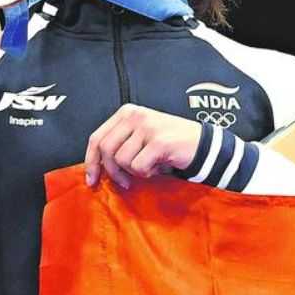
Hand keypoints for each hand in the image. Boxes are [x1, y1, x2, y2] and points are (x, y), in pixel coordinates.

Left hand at [84, 104, 202, 188]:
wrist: (203, 145)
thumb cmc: (170, 144)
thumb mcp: (140, 137)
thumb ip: (120, 144)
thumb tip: (96, 167)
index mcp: (127, 112)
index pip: (97, 137)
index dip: (91, 161)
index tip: (92, 179)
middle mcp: (135, 116)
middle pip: (106, 150)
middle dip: (112, 171)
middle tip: (125, 182)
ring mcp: (147, 127)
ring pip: (121, 160)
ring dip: (134, 171)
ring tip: (150, 167)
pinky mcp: (158, 141)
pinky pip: (138, 167)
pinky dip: (147, 173)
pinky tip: (158, 167)